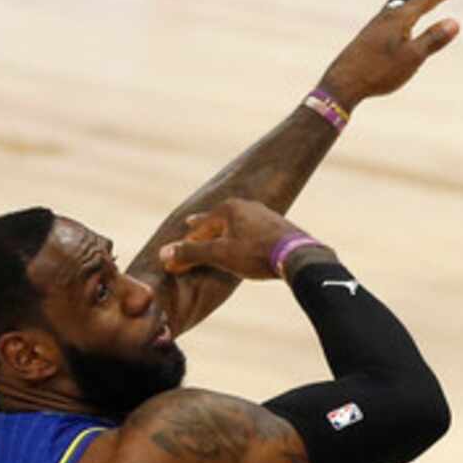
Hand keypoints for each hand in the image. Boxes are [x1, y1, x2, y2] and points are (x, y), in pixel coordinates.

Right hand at [157, 199, 319, 280]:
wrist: (300, 257)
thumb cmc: (257, 253)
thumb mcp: (220, 254)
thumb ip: (192, 253)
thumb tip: (163, 253)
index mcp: (229, 208)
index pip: (199, 228)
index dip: (186, 244)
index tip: (175, 256)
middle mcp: (247, 206)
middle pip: (218, 219)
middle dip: (204, 226)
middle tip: (191, 224)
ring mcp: (265, 215)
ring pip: (237, 223)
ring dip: (224, 230)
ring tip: (218, 233)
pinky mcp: (279, 227)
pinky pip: (252, 230)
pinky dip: (242, 235)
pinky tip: (246, 239)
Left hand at [315, 0, 462, 107]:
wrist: (343, 82)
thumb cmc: (378, 71)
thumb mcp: (411, 58)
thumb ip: (433, 39)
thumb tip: (455, 22)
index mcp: (401, 18)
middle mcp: (390, 14)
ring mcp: (380, 21)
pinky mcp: (374, 30)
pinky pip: (396, 6)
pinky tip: (403, 7)